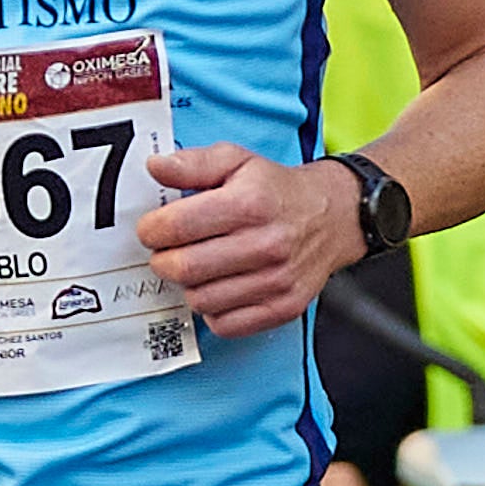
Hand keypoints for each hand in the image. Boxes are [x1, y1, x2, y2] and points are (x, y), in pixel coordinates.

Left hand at [139, 145, 365, 339]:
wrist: (333, 216)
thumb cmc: (277, 190)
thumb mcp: (236, 160)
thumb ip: (192, 163)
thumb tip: (156, 167)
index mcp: (249, 204)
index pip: (175, 227)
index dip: (151, 230)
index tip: (152, 229)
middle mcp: (266, 244)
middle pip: (183, 268)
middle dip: (163, 260)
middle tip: (169, 250)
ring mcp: (276, 281)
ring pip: (200, 300)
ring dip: (190, 285)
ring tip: (199, 266)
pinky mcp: (283, 307)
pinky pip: (225, 324)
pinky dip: (213, 309)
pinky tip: (220, 286)